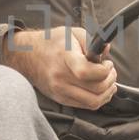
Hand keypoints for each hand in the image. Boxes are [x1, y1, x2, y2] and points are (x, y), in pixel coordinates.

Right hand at [2, 26, 117, 109]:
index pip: (86, 72)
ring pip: (93, 103)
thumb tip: (107, 51)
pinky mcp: (60, 99)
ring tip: (108, 82)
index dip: (104, 71)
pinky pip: (85, 106)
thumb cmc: (52, 42)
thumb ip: (93, 42)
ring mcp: (60, 91)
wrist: (27, 55)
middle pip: (95, 90)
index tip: (107, 64)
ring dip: (107, 93)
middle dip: (110, 81)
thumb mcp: (74, 33)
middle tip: (111, 71)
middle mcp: (61, 78)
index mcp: (65, 58)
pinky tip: (99, 89)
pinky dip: (98, 99)